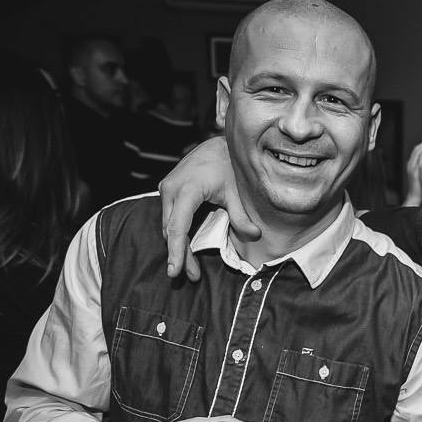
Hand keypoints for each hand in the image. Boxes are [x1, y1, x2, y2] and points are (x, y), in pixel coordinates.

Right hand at [160, 136, 259, 281]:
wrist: (217, 145)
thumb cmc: (228, 166)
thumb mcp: (237, 192)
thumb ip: (242, 215)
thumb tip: (255, 235)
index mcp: (187, 190)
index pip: (178, 227)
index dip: (177, 251)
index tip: (175, 271)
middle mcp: (170, 189)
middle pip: (171, 231)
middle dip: (180, 255)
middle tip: (192, 276)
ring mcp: (167, 189)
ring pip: (169, 226)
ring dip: (179, 246)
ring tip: (190, 268)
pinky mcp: (168, 191)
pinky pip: (171, 218)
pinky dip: (178, 234)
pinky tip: (187, 249)